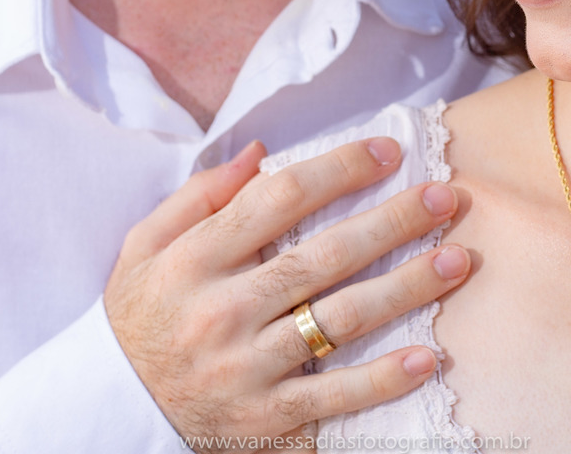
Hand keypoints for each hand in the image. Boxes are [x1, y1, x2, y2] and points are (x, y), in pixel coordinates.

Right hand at [104, 137, 468, 450]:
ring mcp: (246, 368)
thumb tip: (262, 151)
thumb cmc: (138, 318)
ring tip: (457, 260)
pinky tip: (428, 357)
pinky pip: (333, 397)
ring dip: (405, 289)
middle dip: (391, 222)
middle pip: (322, 255)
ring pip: (340, 320)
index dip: (339, 168)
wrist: (112, 412)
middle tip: (446, 197)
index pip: (278, 200)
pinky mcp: (265, 419)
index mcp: (194, 260)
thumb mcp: (143, 247)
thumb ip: (198, 196)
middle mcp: (222, 310)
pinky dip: (382, 380)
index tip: (389, 151)